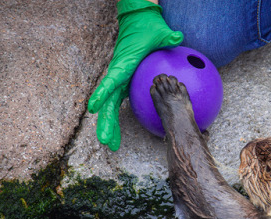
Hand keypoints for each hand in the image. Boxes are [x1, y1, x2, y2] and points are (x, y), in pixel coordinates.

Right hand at [88, 0, 182, 150]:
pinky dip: (114, 118)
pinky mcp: (121, 82)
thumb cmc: (147, 27)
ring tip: (111, 144)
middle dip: (106, 121)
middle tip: (106, 140)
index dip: (103, 93)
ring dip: (109, 125)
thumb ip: (167, 37)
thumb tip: (177, 37)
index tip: (93, 107)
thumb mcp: (160, 31)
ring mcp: (118, 79)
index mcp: (124, 63)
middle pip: (108, 101)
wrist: (138, 21)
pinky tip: (115, 134)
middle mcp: (117, 73)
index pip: (111, 80)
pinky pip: (116, 103)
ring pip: (110, 106)